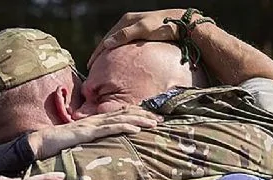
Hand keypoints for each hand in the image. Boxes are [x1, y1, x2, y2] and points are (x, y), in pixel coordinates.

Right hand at [27, 106, 160, 158]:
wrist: (39, 144)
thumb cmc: (57, 146)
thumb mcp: (79, 144)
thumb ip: (91, 144)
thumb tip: (103, 150)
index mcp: (94, 122)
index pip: (118, 116)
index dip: (136, 116)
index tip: (152, 120)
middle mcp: (95, 120)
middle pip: (123, 115)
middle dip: (143, 117)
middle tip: (161, 121)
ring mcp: (91, 125)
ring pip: (119, 120)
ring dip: (138, 120)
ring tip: (154, 123)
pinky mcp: (86, 133)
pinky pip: (108, 129)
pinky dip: (124, 127)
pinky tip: (136, 129)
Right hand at [88, 9, 206, 67]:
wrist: (182, 24)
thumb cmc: (163, 26)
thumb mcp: (143, 30)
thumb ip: (125, 35)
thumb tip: (107, 44)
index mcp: (126, 20)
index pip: (107, 38)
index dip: (98, 51)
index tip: (90, 64)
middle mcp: (129, 22)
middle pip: (110, 39)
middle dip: (100, 53)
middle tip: (92, 67)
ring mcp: (135, 27)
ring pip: (117, 42)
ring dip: (108, 53)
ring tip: (101, 64)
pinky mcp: (142, 33)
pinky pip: (125, 43)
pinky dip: (118, 51)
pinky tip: (117, 59)